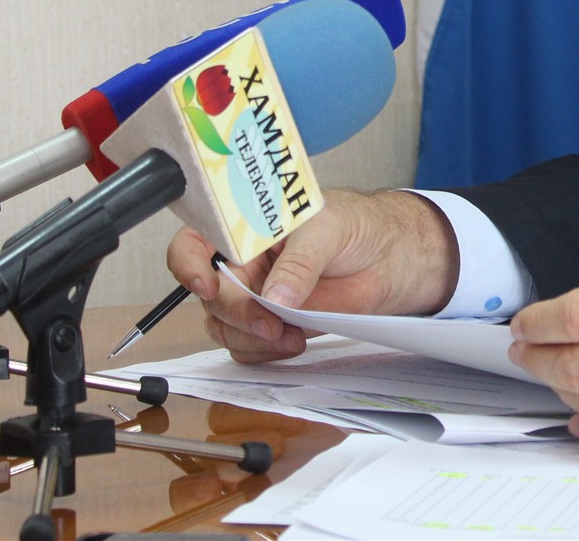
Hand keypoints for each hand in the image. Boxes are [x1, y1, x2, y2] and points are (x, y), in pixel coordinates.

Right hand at [165, 189, 458, 363]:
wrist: (390, 256)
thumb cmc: (357, 225)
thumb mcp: (329, 228)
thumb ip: (300, 261)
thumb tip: (275, 296)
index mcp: (247, 228)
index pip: (194, 243)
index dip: (188, 265)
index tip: (207, 287)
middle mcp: (243, 263)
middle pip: (209, 296)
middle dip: (236, 314)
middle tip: (271, 322)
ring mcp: (255, 295)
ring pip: (224, 326)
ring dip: (250, 338)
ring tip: (288, 336)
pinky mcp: (272, 322)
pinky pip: (246, 346)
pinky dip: (262, 352)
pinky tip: (292, 343)